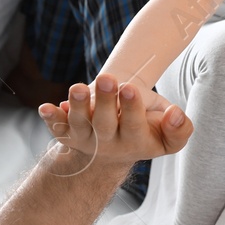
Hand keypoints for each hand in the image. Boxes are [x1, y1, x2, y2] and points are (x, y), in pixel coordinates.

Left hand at [38, 75, 190, 171]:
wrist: (121, 146)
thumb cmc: (149, 131)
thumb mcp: (170, 136)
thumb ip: (180, 129)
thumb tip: (174, 114)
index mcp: (138, 142)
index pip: (134, 125)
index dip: (132, 107)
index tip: (130, 88)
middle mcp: (109, 144)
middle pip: (105, 124)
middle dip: (105, 101)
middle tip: (108, 78)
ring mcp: (87, 140)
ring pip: (80, 124)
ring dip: (77, 106)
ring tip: (77, 87)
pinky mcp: (70, 135)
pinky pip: (58, 128)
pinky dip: (51, 119)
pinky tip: (45, 108)